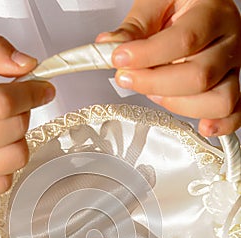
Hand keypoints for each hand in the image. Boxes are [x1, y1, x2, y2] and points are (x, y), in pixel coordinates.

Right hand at [0, 34, 54, 197]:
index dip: (30, 93)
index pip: (3, 103)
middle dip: (21, 112)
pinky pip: (7, 181)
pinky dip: (4, 164)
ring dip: (16, 139)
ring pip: (18, 157)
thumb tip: (25, 65)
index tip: (41, 88)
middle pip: (15, 129)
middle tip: (7, 105)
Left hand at [97, 0, 240, 135]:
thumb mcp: (154, 4)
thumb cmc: (178, 4)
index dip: (148, 55)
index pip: (185, 40)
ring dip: (179, 105)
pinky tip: (202, 126)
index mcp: (213, 12)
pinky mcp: (230, 86)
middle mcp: (229, 41)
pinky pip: (235, 112)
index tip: (119, 59)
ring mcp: (233, 67)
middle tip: (127, 78)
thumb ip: (133, 27)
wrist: (200, 5)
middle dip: (154, 83)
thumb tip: (109, 46)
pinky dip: (221, 124)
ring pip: (218, 100)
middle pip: (199, 76)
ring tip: (154, 93)